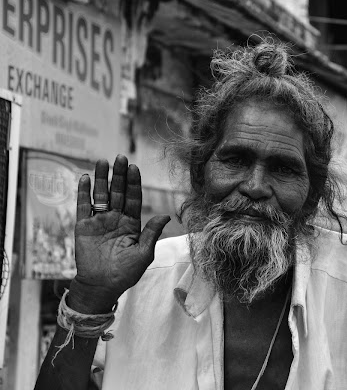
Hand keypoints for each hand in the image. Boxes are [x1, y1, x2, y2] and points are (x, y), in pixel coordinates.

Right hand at [68, 155, 170, 313]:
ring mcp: (99, 221)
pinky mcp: (83, 227)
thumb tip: (166, 215)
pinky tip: (84, 178)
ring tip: (102, 161)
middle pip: (118, 192)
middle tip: (120, 157)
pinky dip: (83, 192)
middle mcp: (115, 219)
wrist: (102, 286)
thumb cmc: (126, 273)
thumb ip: (152, 233)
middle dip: (119, 175)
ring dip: (101, 178)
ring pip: (101, 195)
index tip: (134, 167)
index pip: (133, 198)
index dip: (133, 183)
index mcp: (131, 223)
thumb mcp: (144, 254)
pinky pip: (83, 206)